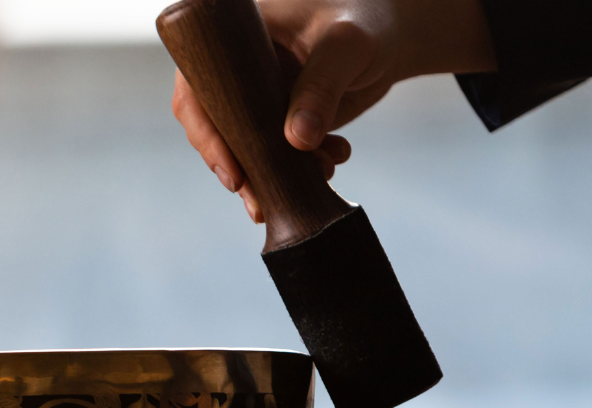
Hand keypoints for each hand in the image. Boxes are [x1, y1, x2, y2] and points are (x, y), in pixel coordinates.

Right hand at [172, 0, 497, 222]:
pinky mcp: (280, 120)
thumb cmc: (367, 21)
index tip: (232, 173)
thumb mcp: (346, 45)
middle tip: (262, 203)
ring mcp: (258, 99)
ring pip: (247, 149)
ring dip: (274, 175)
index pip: (197, 91)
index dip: (205, 134)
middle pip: (216, 130)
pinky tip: (332, 163)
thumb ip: (322, 86)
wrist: (394, 36)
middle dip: (240, 169)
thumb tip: (296, 141)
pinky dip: (301, 170)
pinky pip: (277, 155)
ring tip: (316, 178)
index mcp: (231, 40)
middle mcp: (236, 72)